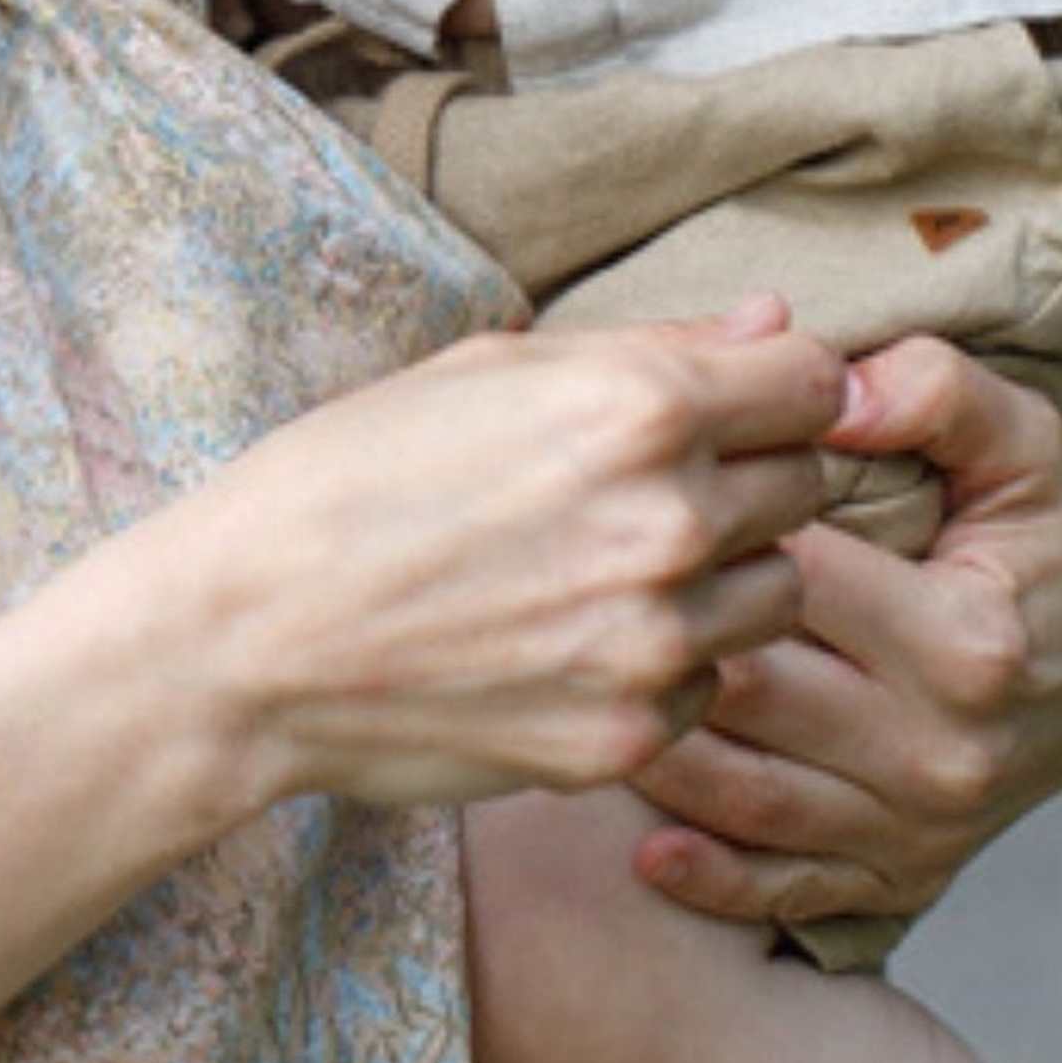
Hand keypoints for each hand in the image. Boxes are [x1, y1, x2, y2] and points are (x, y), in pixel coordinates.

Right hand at [139, 303, 849, 816]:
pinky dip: (666, 661)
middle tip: (643, 484)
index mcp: (636, 407)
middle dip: (747, 474)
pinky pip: (709, 686)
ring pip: (778, 595)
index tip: (737, 403)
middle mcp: (668, 524)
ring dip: (723, 574)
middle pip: (805, 486)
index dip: (778, 387)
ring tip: (608, 564)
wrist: (248, 634)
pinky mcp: (627, 736)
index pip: (814, 383)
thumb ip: (659, 348)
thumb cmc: (353, 474)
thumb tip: (778, 326)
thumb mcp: (490, 370)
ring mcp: (652, 642)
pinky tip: (573, 636)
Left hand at [623, 338, 1061, 933]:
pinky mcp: (903, 876)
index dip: (712, 532)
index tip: (651, 494)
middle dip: (658, 638)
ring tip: (585, 682)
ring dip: (653, 746)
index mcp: (965, 641)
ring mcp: (919, 827)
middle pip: (751, 693)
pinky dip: (709, 876)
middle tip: (579, 588)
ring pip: (746, 795)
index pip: (794, 579)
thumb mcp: (1028, 440)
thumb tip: (833, 387)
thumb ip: (937, 391)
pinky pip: (787, 889)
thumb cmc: (1056, 530)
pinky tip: (642, 847)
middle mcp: (940, 751)